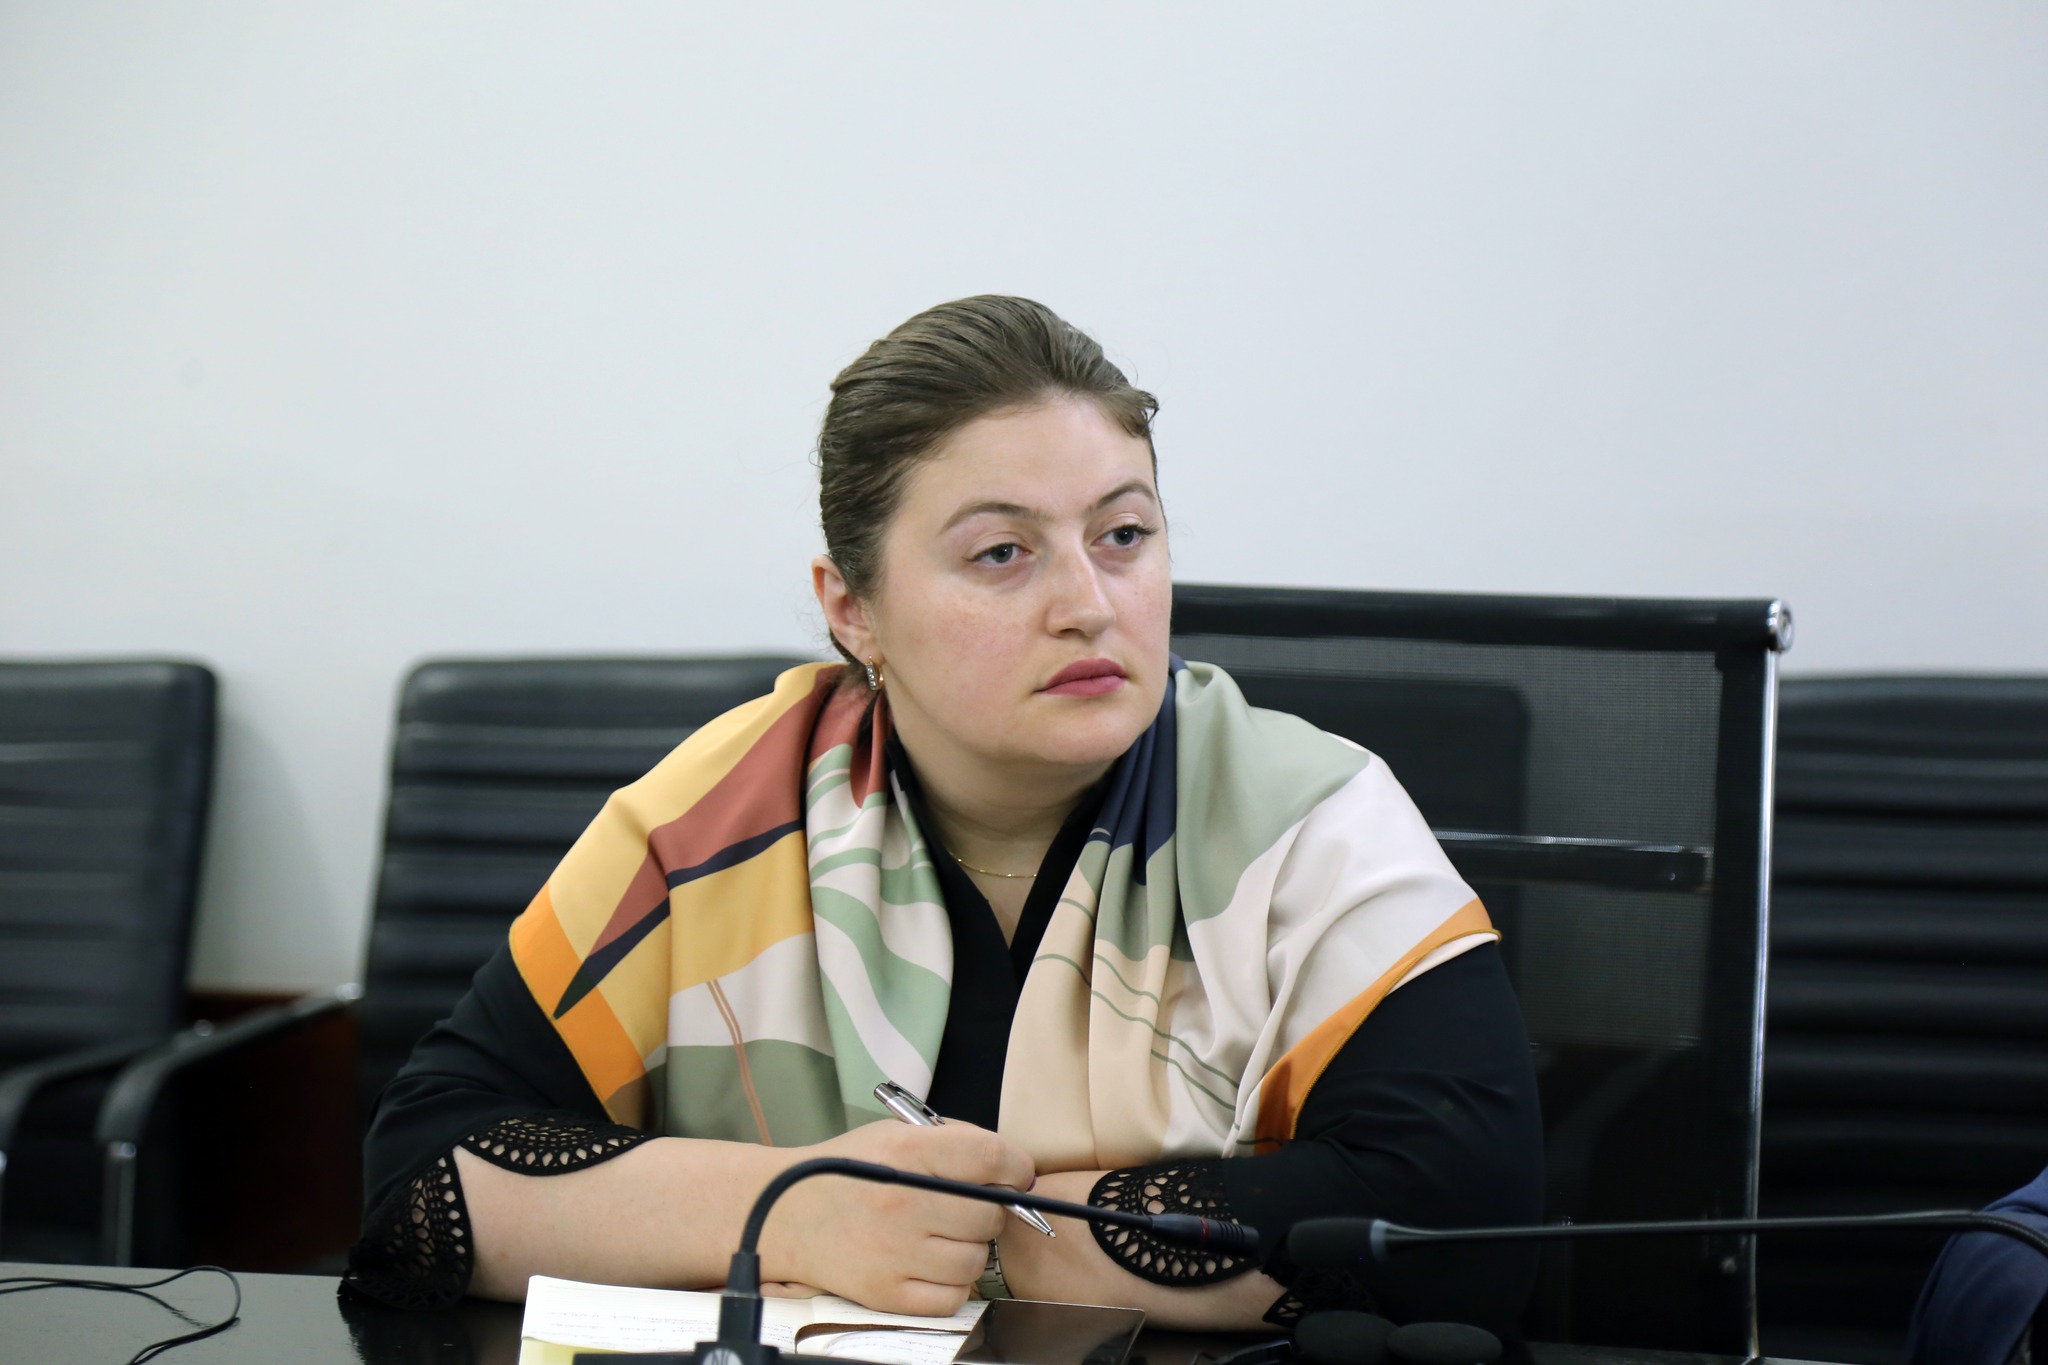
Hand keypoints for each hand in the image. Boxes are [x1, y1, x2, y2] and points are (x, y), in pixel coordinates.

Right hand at [757, 1120, 1035, 1315]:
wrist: (785, 1214)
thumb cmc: (846, 1172)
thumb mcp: (894, 1134)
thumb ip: (953, 1143)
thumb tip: (1011, 1166)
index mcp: (907, 1150)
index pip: (993, 1157)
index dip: (1016, 1167)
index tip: (1016, 1174)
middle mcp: (903, 1201)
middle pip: (991, 1213)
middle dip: (988, 1209)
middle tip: (964, 1207)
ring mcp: (895, 1251)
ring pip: (976, 1259)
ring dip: (968, 1248)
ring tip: (938, 1235)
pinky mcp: (887, 1293)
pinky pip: (953, 1296)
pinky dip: (950, 1283)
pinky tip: (928, 1263)